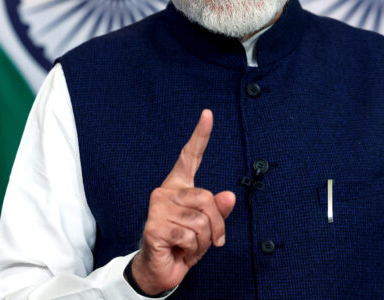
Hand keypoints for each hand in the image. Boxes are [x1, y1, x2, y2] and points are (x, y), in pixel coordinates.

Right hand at [130, 110, 235, 294]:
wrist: (161, 269)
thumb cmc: (183, 244)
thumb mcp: (207, 227)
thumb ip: (218, 210)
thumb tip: (229, 196)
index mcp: (179, 186)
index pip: (190, 156)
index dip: (200, 135)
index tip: (208, 114)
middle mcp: (165, 191)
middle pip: (207, 198)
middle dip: (216, 225)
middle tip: (210, 240)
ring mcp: (157, 208)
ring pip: (201, 221)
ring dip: (203, 241)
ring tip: (188, 246)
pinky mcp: (154, 226)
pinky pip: (189, 235)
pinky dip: (191, 250)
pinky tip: (179, 250)